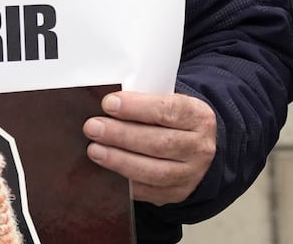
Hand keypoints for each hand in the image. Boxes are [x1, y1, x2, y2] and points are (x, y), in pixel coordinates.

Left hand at [82, 91, 215, 205]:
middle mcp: (199, 147)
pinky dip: (125, 183)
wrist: (190, 143)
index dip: (136, 107)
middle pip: (159, 143)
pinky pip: (149, 192)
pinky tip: (106, 172)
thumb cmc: (168, 118)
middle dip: (121, 135)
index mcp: (198, 116)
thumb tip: (107, 105)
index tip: (108, 103)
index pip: (168, 110)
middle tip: (93, 127)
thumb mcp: (163, 100)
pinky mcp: (177, 193)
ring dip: (120, 160)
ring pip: (155, 172)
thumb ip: (140, 100)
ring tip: (95, 150)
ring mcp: (191, 174)